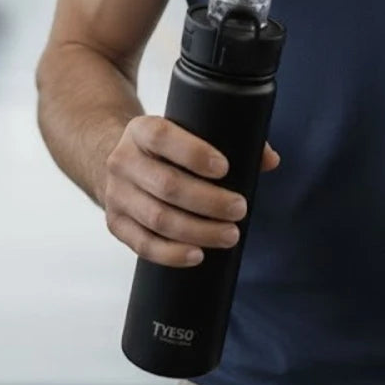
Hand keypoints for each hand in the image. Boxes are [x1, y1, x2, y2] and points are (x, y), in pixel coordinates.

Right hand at [104, 116, 279, 267]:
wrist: (121, 163)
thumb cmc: (166, 150)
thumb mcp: (186, 133)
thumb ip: (231, 140)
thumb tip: (269, 160)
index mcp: (141, 130)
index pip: (162, 137)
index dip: (194, 153)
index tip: (225, 168)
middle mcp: (122, 161)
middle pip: (166, 185)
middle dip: (209, 201)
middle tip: (239, 209)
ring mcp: (115, 194)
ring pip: (157, 218)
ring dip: (198, 231)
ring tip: (230, 235)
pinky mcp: (115, 223)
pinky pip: (142, 244)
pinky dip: (171, 254)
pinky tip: (197, 254)